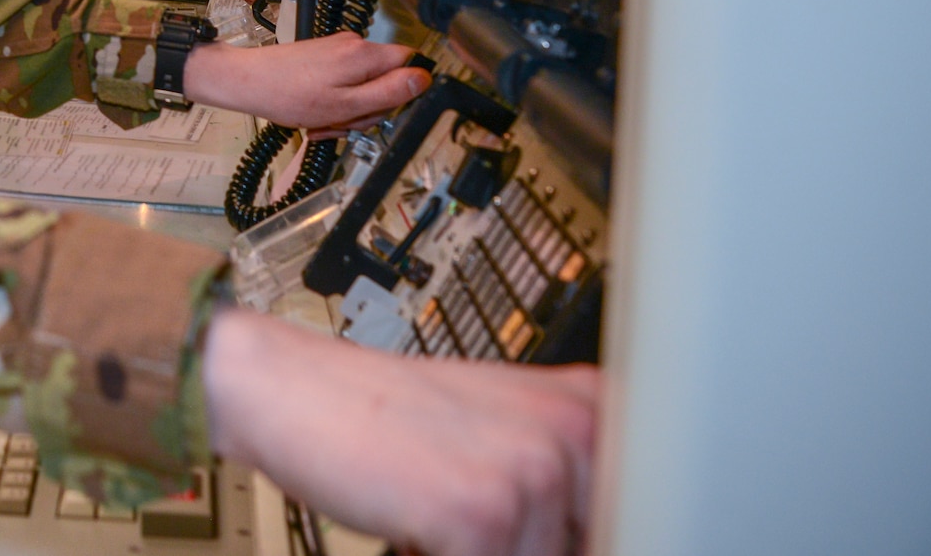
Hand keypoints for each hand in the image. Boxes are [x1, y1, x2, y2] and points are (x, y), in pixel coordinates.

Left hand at [182, 32, 427, 127]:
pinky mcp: (325, 57)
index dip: (405, 92)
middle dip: (368, 109)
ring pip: (364, 87)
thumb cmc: (290, 96)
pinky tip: (315, 115)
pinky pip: (344, 84)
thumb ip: (389, 93)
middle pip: (387, 81)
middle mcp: (355, 45)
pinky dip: (334, 103)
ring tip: (323, 121)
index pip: (412, 64)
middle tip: (343, 122)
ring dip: (348, 111)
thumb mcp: (346, 105)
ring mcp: (339, 50)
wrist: (248, 82)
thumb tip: (425, 79)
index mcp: (366, 55)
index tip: (383, 109)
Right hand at [203, 308, 598, 555]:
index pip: (635, 519)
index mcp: (593, 409)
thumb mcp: (501, 436)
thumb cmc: (387, 418)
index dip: (587, 537)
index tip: (549, 533)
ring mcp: (532, 472)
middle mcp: (577, 433)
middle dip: (524, 549)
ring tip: (439, 522)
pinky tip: (417, 529)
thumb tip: (614, 537)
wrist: (294, 390)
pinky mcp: (482, 514)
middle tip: (473, 525)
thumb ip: (569, 488)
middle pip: (594, 546)